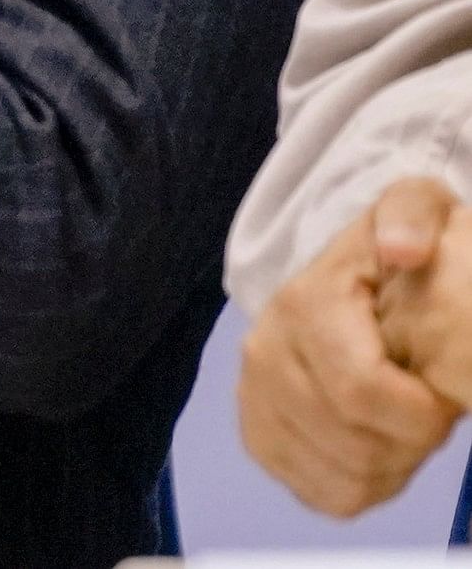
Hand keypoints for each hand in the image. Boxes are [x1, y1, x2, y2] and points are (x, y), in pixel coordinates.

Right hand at [241, 177, 460, 514]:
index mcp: (303, 306)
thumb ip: (412, 216)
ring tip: (404, 426)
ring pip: (340, 477)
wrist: (344, 280)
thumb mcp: (414, 208)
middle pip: (350, 442)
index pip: (357, 390)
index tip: (445, 401)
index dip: (418, 415)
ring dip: (392, 465)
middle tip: (430, 410)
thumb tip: (403, 249)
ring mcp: (257, 400)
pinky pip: (322, 494)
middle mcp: (265, 355)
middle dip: (411, 441)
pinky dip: (365, 486)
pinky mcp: (262, 437)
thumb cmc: (390, 252)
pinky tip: (378, 447)